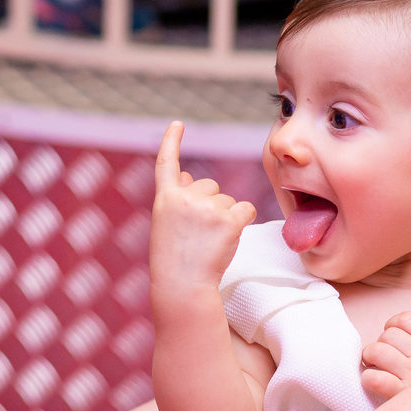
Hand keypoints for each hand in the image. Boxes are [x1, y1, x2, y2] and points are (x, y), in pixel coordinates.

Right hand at [151, 121, 256, 291]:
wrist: (183, 286)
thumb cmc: (175, 260)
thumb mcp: (167, 224)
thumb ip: (177, 198)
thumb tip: (186, 174)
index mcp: (164, 199)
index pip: (166, 163)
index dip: (172, 142)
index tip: (178, 124)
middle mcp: (184, 197)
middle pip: (210, 185)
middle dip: (211, 205)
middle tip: (199, 234)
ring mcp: (206, 208)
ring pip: (229, 200)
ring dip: (226, 217)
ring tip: (209, 242)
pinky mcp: (228, 220)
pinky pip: (245, 209)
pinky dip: (242, 222)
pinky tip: (227, 239)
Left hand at [360, 311, 410, 399]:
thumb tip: (394, 325)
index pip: (405, 319)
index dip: (394, 325)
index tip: (395, 338)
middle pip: (388, 335)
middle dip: (383, 343)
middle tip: (387, 356)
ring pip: (377, 351)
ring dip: (371, 357)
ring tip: (377, 365)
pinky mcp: (402, 397)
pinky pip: (375, 379)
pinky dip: (368, 378)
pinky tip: (374, 381)